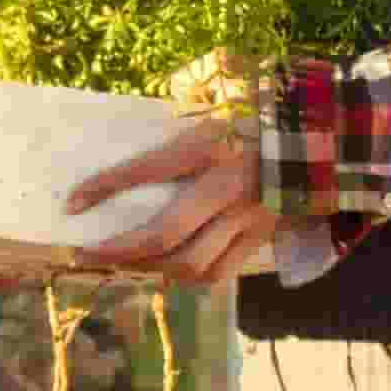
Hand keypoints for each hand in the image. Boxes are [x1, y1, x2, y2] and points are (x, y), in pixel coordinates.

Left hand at [54, 109, 283, 290]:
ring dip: (149, 269)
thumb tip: (125, 149)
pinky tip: (166, 271)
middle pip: (164, 233)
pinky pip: (216, 273)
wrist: (319, 141)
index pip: (150, 168)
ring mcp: (247, 217)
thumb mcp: (214, 112)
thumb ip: (177, 133)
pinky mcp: (260, 238)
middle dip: (118, 250)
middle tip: (85, 254)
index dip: (106, 186)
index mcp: (212, 146)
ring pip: (189, 263)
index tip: (71, 204)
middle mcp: (227, 186)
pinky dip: (186, 278)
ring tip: (123, 264)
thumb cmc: (256, 121)